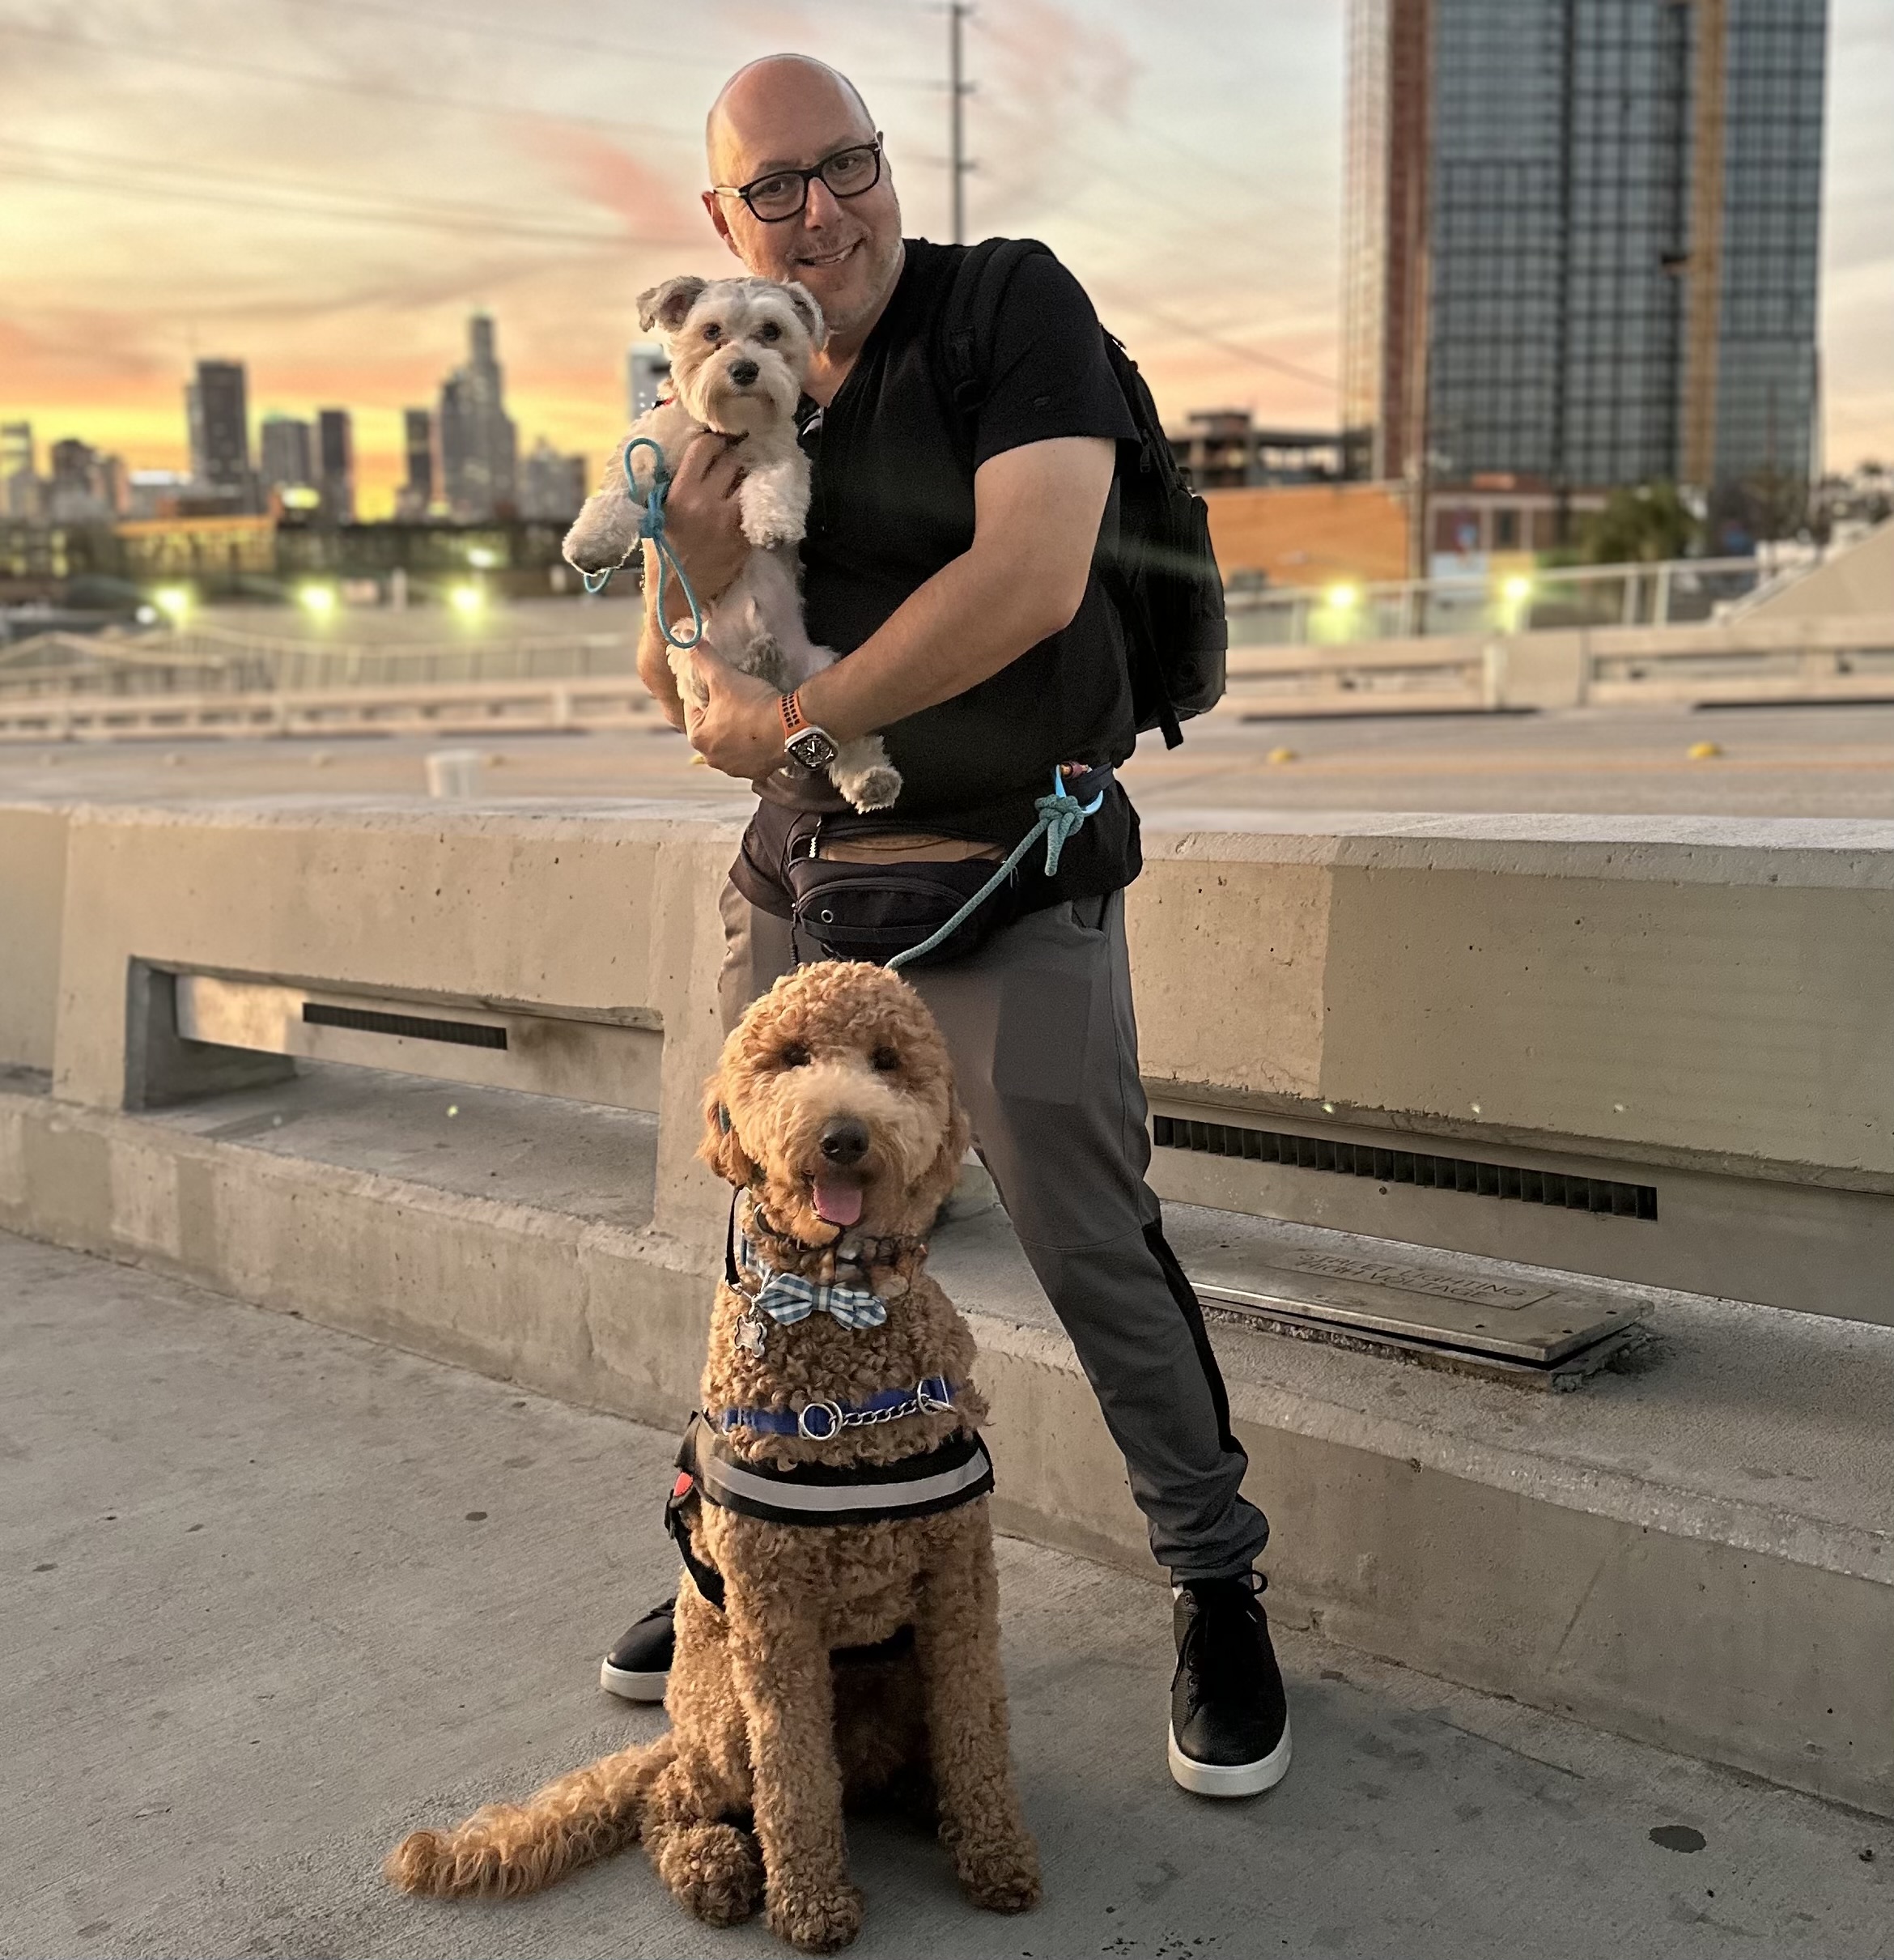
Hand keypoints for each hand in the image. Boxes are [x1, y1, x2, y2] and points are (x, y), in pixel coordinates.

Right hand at [657, 433, 750, 604]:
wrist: (676, 592)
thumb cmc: (661, 551)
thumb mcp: (657, 512)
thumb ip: (672, 484)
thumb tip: (689, 460)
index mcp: (682, 492)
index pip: (704, 448)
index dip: (712, 441)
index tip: (715, 442)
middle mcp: (708, 501)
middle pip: (732, 460)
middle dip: (732, 456)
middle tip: (731, 456)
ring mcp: (730, 520)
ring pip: (748, 481)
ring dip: (745, 476)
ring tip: (741, 477)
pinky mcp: (745, 537)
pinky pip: (753, 508)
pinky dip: (751, 501)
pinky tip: (747, 500)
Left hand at [684, 643, 788, 781]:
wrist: (792, 728)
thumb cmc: (753, 704)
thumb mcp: (724, 676)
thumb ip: (703, 658)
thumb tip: (686, 637)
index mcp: (698, 738)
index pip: (692, 709)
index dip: (704, 693)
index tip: (717, 683)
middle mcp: (712, 759)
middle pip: (711, 728)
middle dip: (719, 714)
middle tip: (735, 697)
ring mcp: (735, 769)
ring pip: (730, 744)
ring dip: (736, 732)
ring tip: (751, 714)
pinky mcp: (756, 773)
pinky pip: (750, 756)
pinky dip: (753, 745)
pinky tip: (762, 731)